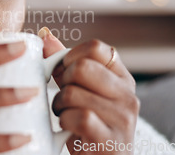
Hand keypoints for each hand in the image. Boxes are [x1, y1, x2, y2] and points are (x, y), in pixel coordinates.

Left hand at [40, 28, 139, 154]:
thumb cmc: (88, 126)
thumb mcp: (80, 92)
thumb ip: (65, 65)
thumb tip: (45, 35)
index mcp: (122, 78)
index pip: (96, 47)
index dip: (72, 56)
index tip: (65, 72)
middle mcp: (128, 95)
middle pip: (81, 68)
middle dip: (63, 82)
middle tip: (64, 97)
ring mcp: (123, 118)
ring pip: (73, 93)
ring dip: (59, 105)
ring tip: (65, 115)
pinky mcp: (111, 139)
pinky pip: (78, 116)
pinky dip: (64, 121)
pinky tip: (68, 128)